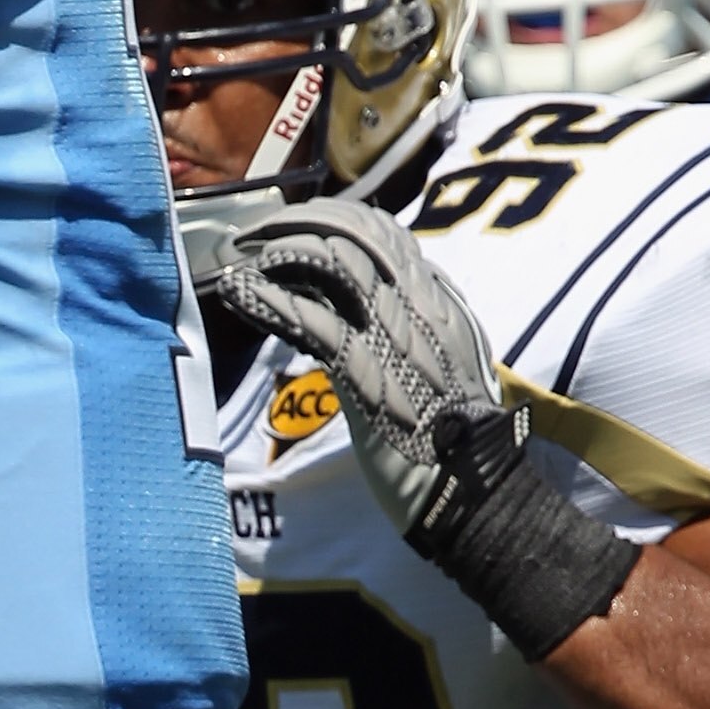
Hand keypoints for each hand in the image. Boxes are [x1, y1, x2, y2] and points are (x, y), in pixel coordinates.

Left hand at [203, 194, 498, 547]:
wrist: (470, 489)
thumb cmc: (450, 440)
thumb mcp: (437, 368)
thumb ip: (404, 333)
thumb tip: (353, 313)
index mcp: (440, 301)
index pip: (386, 233)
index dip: (335, 219)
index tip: (298, 226)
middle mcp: (421, 304)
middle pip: (356, 231)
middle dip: (299, 221)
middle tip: (258, 234)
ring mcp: (393, 332)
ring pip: (332, 260)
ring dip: (278, 251)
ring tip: (243, 261)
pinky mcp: (364, 369)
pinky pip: (309, 318)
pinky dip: (268, 300)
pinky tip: (239, 294)